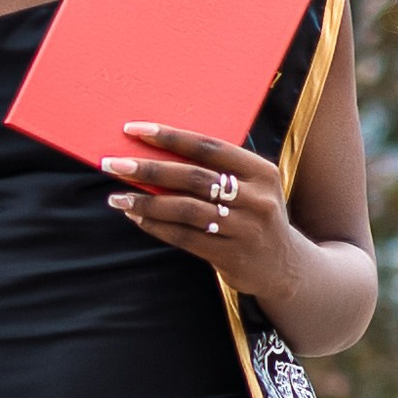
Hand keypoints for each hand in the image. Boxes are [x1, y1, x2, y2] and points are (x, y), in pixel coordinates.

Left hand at [101, 124, 292, 290]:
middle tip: (113, 163)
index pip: (208, 147)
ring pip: (185, 209)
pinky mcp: (231, 256)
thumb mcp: (251, 187)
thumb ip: (216, 171)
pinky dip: (156, 225)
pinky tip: (136, 216)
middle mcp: (256, 198)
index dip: (170, 137)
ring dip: (146, 201)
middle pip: (192, 177)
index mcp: (261, 171)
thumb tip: (157, 152)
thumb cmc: (254, 216)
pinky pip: (184, 237)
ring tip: (116, 196)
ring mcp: (245, 229)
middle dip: (148, 169)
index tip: (134, 129)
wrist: (285, 267)